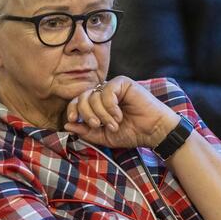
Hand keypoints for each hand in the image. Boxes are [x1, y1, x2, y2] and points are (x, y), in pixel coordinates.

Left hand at [63, 76, 180, 148]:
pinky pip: (107, 91)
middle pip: (82, 97)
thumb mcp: (104, 136)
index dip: (73, 109)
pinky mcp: (123, 83)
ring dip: (102, 114)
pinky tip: (119, 115)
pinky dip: (110, 106)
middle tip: (96, 125)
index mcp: (98, 105)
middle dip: (87, 114)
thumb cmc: (131, 133)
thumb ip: (86, 131)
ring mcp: (113, 87)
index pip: (78, 102)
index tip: (73, 119)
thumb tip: (67, 124)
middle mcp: (104, 94)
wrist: (153, 131)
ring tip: (114, 125)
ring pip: (94, 96)